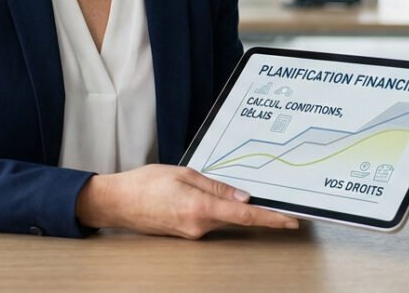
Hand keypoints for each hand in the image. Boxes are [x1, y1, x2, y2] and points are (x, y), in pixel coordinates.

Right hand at [74, 164, 299, 238]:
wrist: (118, 203)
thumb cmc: (144, 183)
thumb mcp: (183, 174)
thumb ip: (216, 186)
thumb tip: (243, 197)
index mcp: (200, 208)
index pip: (244, 216)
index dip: (270, 218)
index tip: (290, 221)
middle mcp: (199, 226)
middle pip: (235, 217)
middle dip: (248, 206)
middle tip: (257, 192)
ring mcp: (192, 233)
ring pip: (221, 218)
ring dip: (225, 205)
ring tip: (204, 185)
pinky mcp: (186, 234)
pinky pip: (208, 220)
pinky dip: (212, 209)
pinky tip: (199, 196)